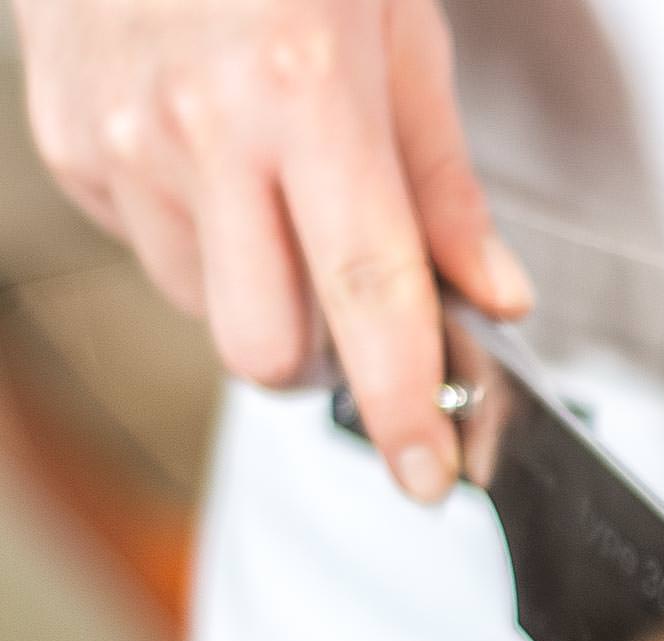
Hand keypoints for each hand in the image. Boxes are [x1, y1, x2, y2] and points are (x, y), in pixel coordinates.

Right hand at [13, 0, 530, 500]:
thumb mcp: (403, 32)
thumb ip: (446, 184)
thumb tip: (496, 298)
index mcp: (306, 92)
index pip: (368, 299)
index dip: (402, 408)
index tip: (429, 474)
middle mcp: (201, 126)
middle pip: (267, 350)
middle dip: (326, 365)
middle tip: (360, 315)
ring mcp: (119, 140)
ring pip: (206, 315)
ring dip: (261, 298)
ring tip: (281, 203)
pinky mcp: (68, 147)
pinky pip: (150, 256)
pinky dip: (198, 244)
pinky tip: (216, 167)